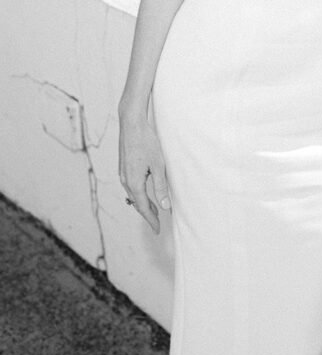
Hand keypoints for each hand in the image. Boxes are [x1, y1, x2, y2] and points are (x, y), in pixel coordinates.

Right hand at [118, 113, 169, 233]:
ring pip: (133, 195)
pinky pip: (131, 186)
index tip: (158, 229)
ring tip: (153, 210)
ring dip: (143, 203)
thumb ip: (161, 187)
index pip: (143, 207)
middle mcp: (125, 181)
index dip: (151, 219)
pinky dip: (138, 194)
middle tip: (157, 223)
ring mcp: (122, 174)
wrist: (131, 125)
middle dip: (147, 214)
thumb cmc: (146, 143)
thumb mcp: (158, 165)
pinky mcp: (123, 167)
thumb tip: (164, 206)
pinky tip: (144, 192)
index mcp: (134, 183)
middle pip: (137, 203)